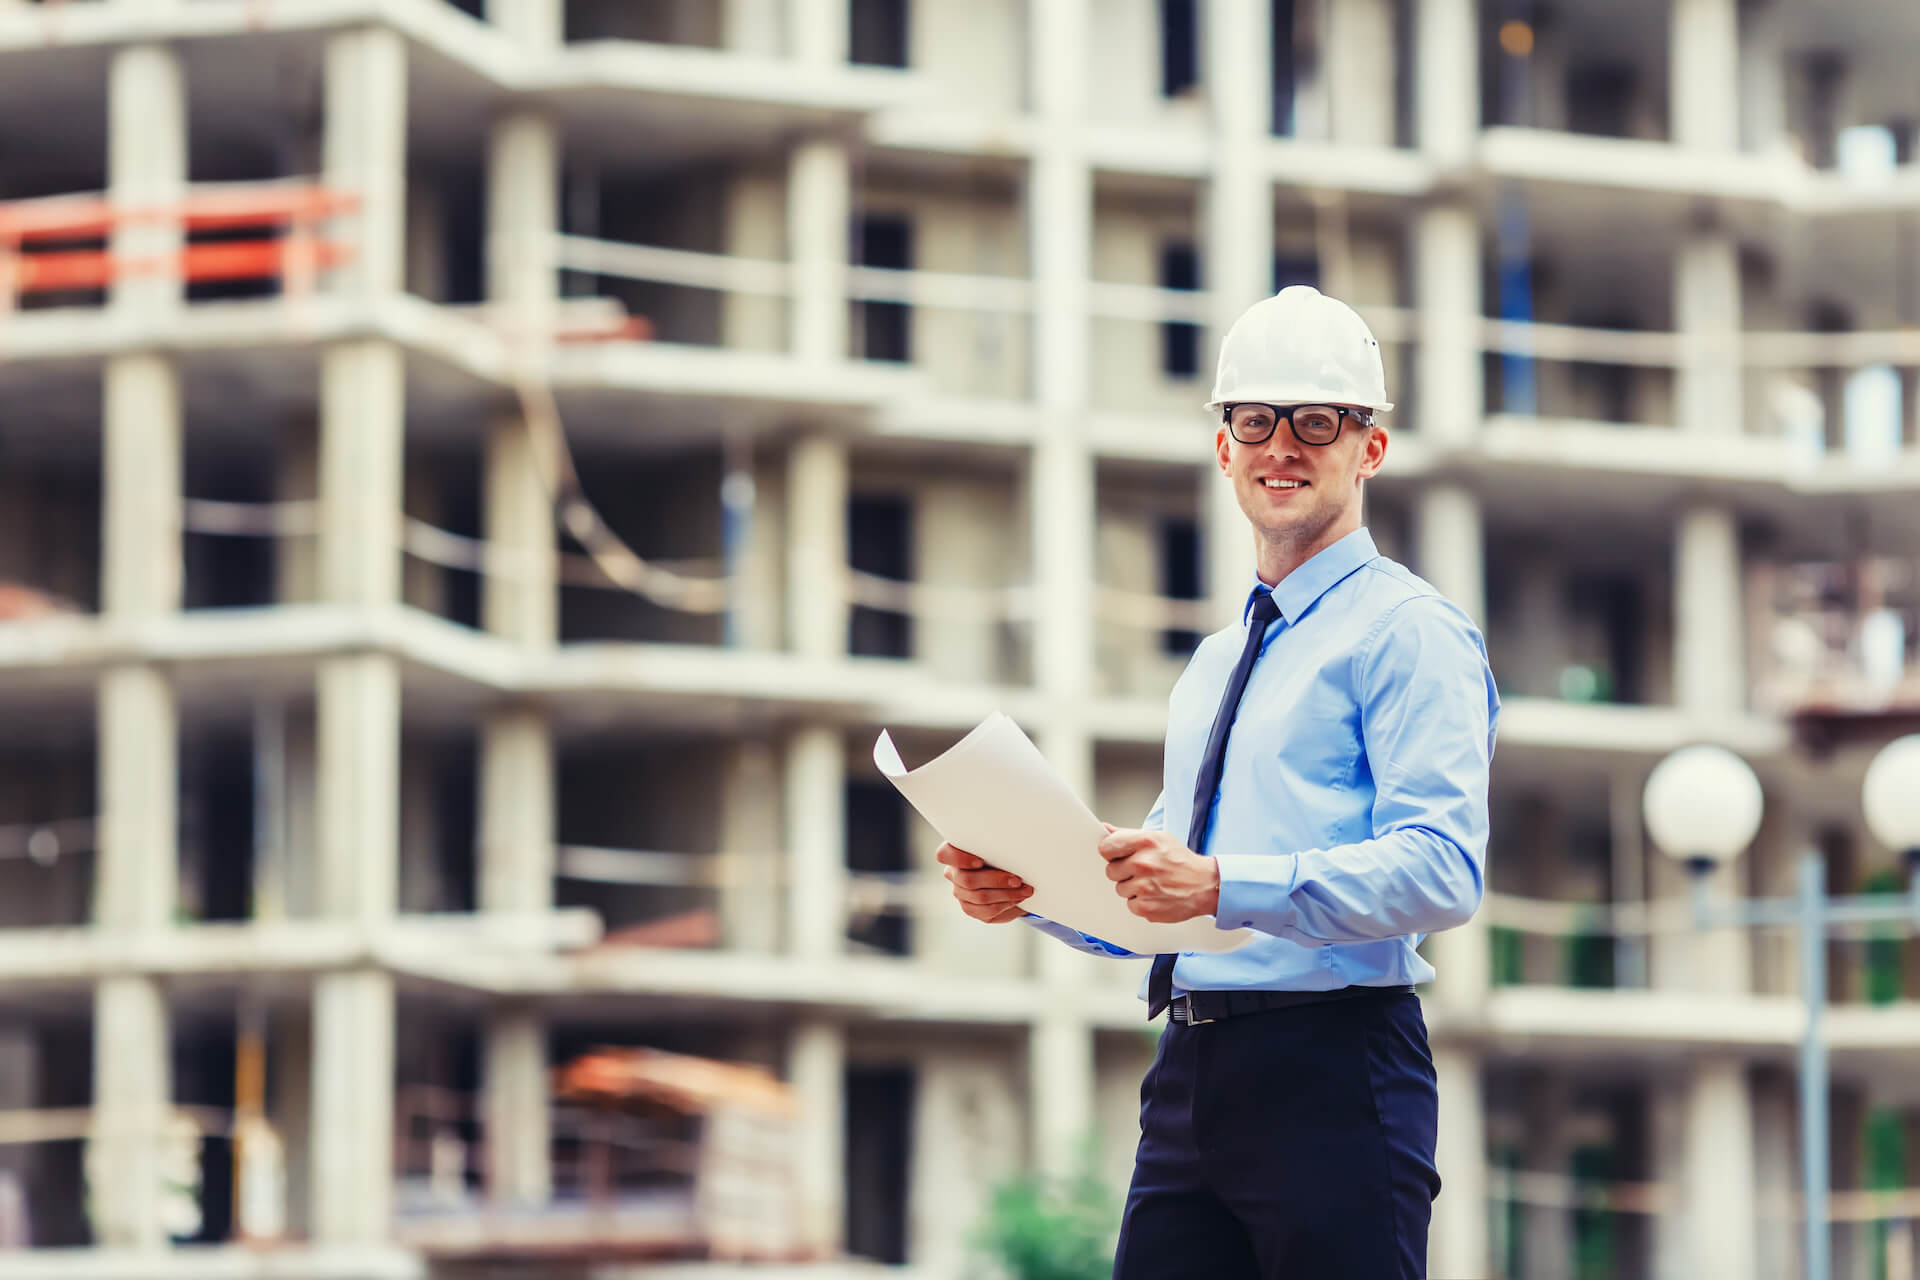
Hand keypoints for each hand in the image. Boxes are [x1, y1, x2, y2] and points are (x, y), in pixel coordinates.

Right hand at [936, 842, 1032, 923]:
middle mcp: (954, 874)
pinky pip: (987, 911)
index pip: (944, 854)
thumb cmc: (1002, 852)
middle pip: (968, 880)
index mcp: (955, 851)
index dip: (959, 859)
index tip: (980, 862)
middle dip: (996, 880)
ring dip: (1007, 894)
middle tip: (1017, 880)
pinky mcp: (971, 909)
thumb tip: (1017, 840)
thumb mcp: (999, 844)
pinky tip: (1018, 899)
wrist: (1010, 875)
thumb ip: (998, 842)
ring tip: (1025, 890)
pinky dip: (1006, 904)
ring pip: (980, 898)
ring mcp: (961, 893)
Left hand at [1097, 827, 1219, 922]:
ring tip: (1151, 883)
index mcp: (1145, 842)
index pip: (1106, 847)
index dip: (1111, 852)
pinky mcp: (1147, 907)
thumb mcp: (1158, 838)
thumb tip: (1105, 829)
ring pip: (1120, 889)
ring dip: (1132, 888)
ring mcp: (1144, 887)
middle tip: (1142, 871)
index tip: (1118, 855)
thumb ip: (1128, 835)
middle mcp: (1144, 863)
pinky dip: (1141, 902)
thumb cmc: (1182, 861)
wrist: (1206, 885)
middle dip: (1123, 871)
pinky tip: (1155, 895)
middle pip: (1110, 871)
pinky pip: (1130, 905)